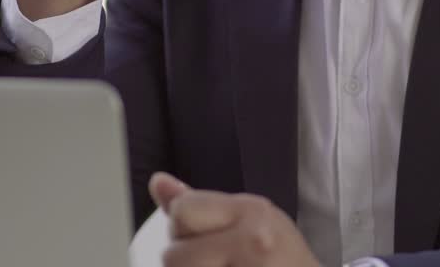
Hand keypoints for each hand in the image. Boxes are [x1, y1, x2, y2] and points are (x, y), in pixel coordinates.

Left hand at [150, 172, 321, 266]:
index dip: (181, 228)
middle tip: (215, 262)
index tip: (204, 238)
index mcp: (251, 211)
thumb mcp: (248, 218)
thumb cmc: (281, 257)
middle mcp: (253, 241)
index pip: (181, 213)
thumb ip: (200, 203)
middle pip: (173, 255)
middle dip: (184, 261)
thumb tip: (157, 181)